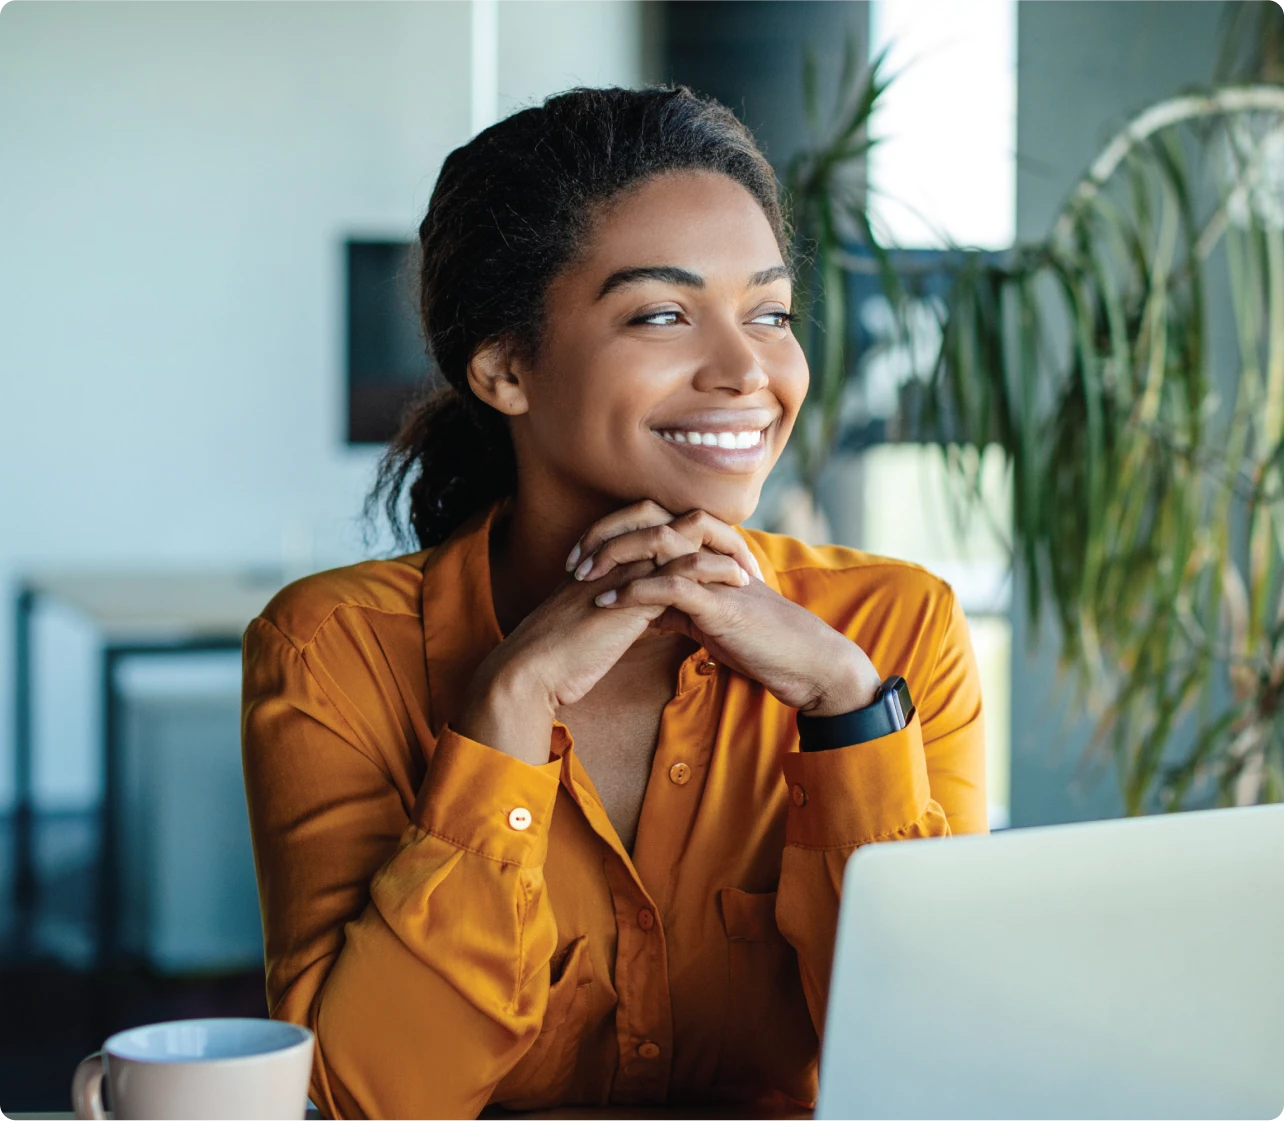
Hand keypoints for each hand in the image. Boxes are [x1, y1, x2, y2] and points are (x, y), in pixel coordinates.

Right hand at [454, 541, 748, 766]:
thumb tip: (640, 616)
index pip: (652, 531)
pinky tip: (738, 583)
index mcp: (603, 562)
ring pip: (680, 539)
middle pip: (670, 523)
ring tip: (748, 567)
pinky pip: (682, 572)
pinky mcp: (632, 595)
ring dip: (719, 549)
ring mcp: (622, 572)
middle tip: (741, 552)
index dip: (686, 540)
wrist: (530, 672)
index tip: (718, 558)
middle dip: (709, 534)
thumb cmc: (556, 658)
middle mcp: (613, 558)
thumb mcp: (591, 626)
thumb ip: (614, 611)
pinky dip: (714, 573)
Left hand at [570, 501, 882, 715]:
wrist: (801, 660)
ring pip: (657, 542)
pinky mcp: (720, 601)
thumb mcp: (708, 619)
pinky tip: (609, 604)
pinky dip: (635, 592)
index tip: (579, 556)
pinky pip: (671, 586)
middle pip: (648, 517)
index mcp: (705, 550)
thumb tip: (643, 614)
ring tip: (582, 577)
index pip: (650, 520)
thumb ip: (677, 608)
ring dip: (614, 556)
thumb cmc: (758, 641)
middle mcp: (709, 551)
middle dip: (605, 533)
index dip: (611, 531)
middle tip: (572, 560)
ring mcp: (715, 572)